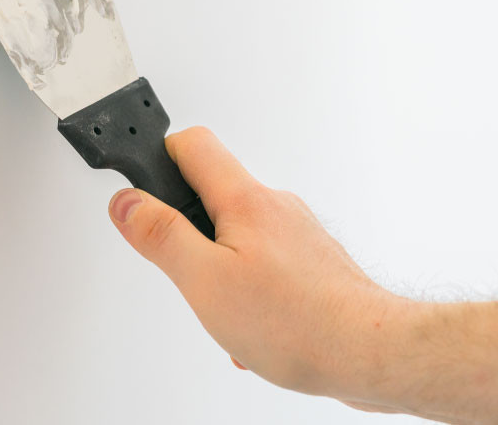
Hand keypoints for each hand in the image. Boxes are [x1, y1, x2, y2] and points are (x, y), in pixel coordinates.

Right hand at [107, 126, 415, 405]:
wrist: (371, 353)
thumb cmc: (298, 322)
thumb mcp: (204, 281)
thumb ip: (161, 236)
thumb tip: (127, 202)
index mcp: (245, 199)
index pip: (192, 144)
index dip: (156, 156)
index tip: (137, 182)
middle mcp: (276, 207)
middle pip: (213, 192)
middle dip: (187, 230)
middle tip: (179, 267)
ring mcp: (298, 234)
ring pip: (239, 235)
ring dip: (220, 270)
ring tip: (224, 311)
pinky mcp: (313, 263)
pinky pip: (266, 265)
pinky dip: (250, 292)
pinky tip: (254, 330)